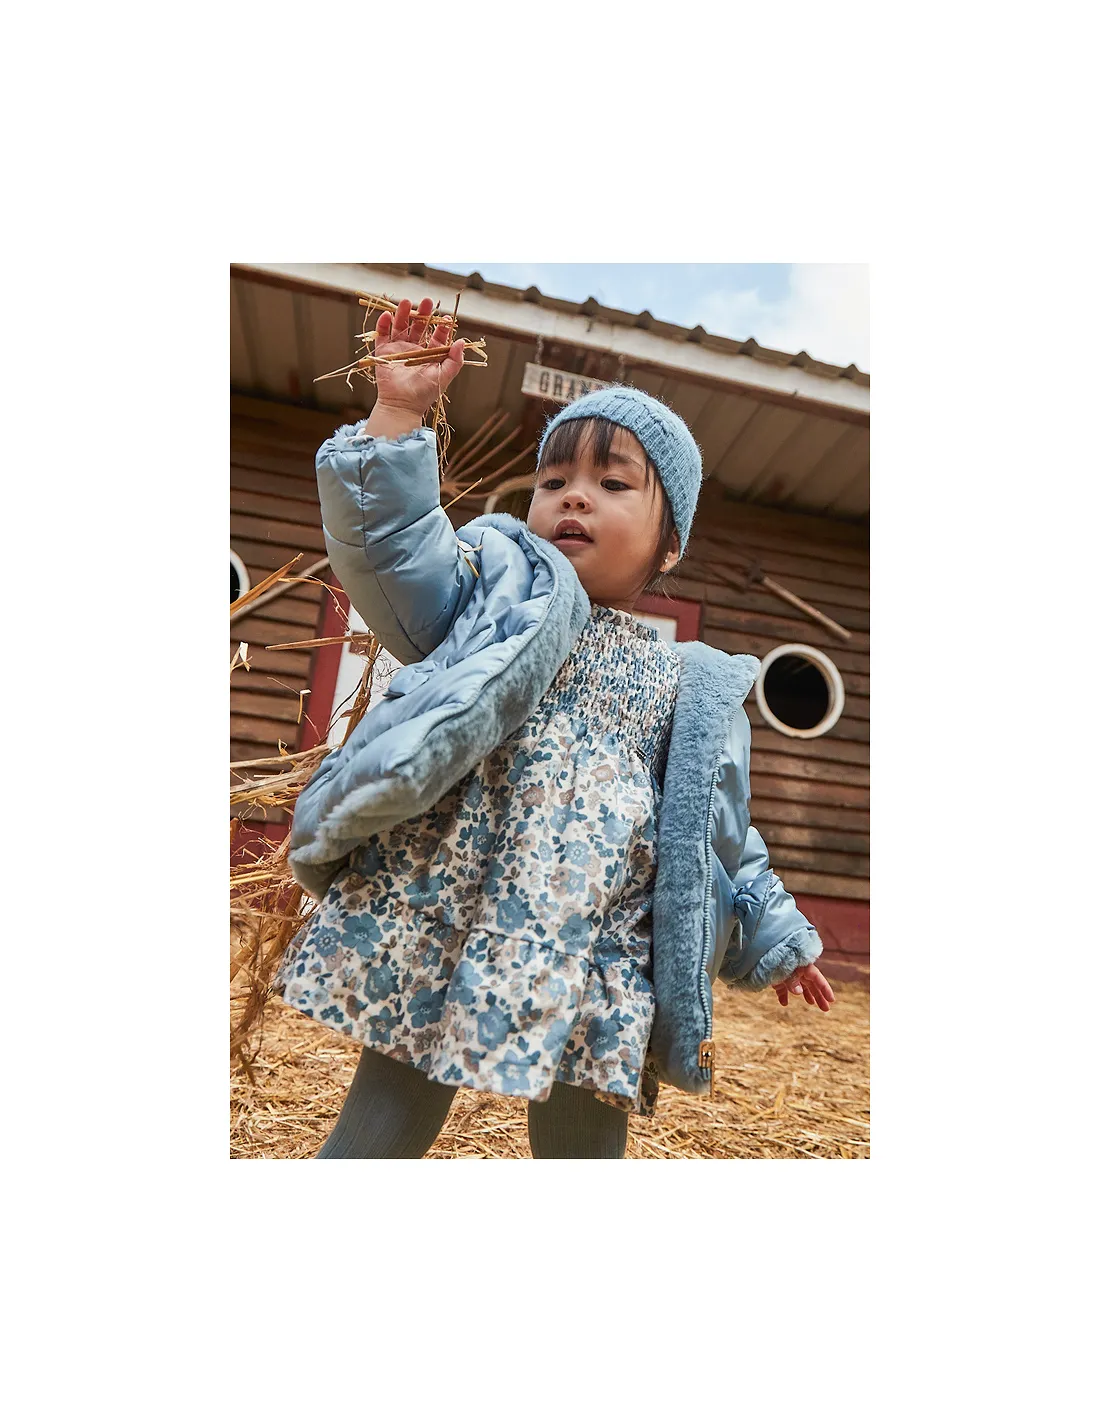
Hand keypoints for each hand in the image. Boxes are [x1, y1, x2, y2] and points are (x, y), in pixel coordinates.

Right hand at [371, 296, 464, 419]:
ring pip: (400, 327)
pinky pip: (382, 335)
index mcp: (430, 354)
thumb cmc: (425, 393)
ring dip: (402, 314)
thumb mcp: (443, 376)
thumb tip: (461, 342)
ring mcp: (398, 349)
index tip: (445, 318)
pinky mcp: (384, 352)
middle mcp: (414, 349)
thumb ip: (455, 361)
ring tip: (405, 301)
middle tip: (426, 301)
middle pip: (418, 326)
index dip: (441, 326)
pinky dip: (383, 324)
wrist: (402, 405)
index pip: (436, 335)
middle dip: (422, 314)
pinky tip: (387, 315)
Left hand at [773, 962, 834, 1010]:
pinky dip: (783, 996)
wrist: (760, 951)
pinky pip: (782, 989)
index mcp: (803, 966)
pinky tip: (784, 1003)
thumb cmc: (775, 957)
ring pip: (799, 986)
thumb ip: (792, 980)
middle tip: (826, 1008)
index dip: (825, 989)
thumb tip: (798, 992)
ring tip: (811, 1003)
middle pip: (810, 984)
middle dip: (818, 996)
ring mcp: (787, 974)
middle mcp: (797, 970)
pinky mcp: (777, 978)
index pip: (817, 978)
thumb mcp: (785, 968)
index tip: (831, 1000)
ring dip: (805, 994)